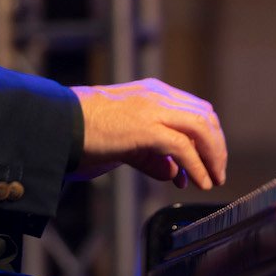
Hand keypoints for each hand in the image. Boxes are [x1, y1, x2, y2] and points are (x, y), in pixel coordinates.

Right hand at [70, 79, 227, 190]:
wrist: (58, 125)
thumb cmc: (85, 133)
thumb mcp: (125, 142)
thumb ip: (151, 156)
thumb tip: (173, 173)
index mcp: (152, 93)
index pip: (195, 109)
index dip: (208, 136)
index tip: (209, 160)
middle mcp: (157, 96)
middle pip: (205, 116)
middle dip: (216, 146)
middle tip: (217, 171)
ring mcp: (152, 109)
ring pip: (201, 128)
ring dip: (213, 156)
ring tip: (213, 180)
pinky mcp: (146, 129)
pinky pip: (183, 148)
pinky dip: (197, 167)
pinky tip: (199, 183)